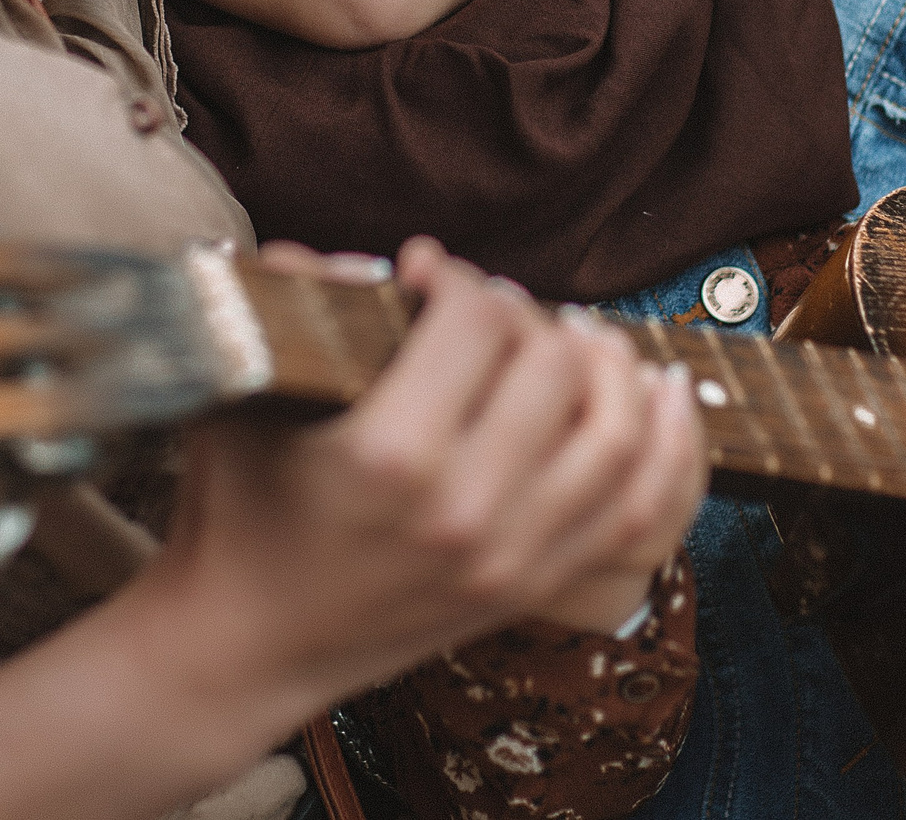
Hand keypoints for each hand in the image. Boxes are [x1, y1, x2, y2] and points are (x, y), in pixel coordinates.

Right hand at [153, 239, 708, 712]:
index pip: (477, 323)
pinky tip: (663, 394)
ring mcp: (509, 557)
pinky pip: (642, 511)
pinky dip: (668, 446)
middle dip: (529, 317)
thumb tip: (360, 259)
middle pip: (556, 367)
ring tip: (584, 337)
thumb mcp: (248, 394)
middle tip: (492, 314)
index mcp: (390, 454)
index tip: (428, 275)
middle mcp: (464, 510)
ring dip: (613, 368)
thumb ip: (294, 306)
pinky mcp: (533, 586)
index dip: (458, 277)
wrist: (243, 646)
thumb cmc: (237, 508)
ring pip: (618, 434)